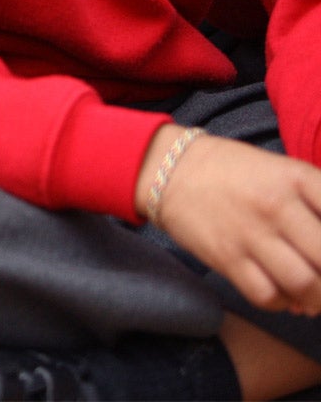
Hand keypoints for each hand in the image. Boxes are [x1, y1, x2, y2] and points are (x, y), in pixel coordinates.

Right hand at [141, 127, 320, 314]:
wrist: (167, 168)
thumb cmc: (234, 171)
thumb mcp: (282, 170)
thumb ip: (318, 201)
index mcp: (297, 178)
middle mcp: (277, 205)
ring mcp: (250, 232)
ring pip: (304, 285)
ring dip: (315, 299)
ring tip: (312, 296)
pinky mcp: (225, 256)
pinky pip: (267, 296)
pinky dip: (282, 303)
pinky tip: (281, 293)